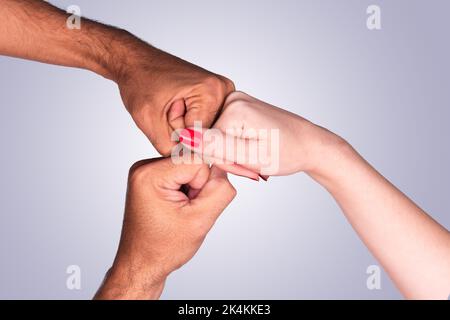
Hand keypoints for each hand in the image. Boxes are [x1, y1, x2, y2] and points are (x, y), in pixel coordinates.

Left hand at [94, 157, 235, 299]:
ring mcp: (147, 171)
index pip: (198, 161)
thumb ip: (220, 190)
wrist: (142, 263)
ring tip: (180, 211)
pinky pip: (183, 173)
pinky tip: (177, 207)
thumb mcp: (200, 221)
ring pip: (190, 167)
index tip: (191, 207)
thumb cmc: (164, 248)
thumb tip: (226, 165)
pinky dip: (186, 189)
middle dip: (198, 187)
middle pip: (193, 162)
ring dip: (193, 189)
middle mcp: (145, 167)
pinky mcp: (153, 177)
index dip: (204, 185)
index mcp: (150, 175)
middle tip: (185, 212)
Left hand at [114, 43, 234, 155]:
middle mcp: (224, 91)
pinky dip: (189, 122)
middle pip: (207, 135)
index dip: (178, 136)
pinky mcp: (217, 97)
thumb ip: (170, 148)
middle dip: (184, 133)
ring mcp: (223, 93)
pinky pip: (205, 124)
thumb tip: (190, 165)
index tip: (166, 115)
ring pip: (206, 131)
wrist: (136, 62)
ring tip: (172, 107)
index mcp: (212, 91)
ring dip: (186, 128)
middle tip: (167, 110)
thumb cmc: (140, 82)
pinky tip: (178, 107)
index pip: (203, 137)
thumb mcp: (148, 120)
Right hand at [179, 91, 343, 177]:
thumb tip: (184, 136)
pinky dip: (236, 147)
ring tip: (256, 158)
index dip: (224, 162)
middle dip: (229, 158)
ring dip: (233, 154)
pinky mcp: (239, 108)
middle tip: (254, 166)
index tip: (249, 168)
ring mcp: (235, 101)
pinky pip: (224, 133)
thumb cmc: (288, 153)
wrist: (310, 145)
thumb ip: (217, 146)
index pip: (206, 143)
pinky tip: (253, 150)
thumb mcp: (252, 156)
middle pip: (210, 138)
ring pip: (216, 138)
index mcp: (234, 107)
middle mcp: (232, 98)